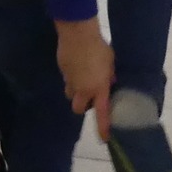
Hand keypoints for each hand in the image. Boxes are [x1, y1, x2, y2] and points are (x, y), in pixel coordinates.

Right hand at [56, 20, 115, 139]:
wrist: (78, 34)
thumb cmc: (99, 47)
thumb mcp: (110, 62)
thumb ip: (109, 75)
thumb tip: (109, 81)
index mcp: (98, 88)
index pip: (102, 113)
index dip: (103, 127)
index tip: (104, 138)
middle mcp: (83, 89)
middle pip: (78, 108)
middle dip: (83, 105)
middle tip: (89, 96)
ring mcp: (70, 81)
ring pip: (70, 94)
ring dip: (76, 91)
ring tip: (82, 78)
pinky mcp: (62, 71)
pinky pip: (67, 79)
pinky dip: (72, 76)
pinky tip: (76, 64)